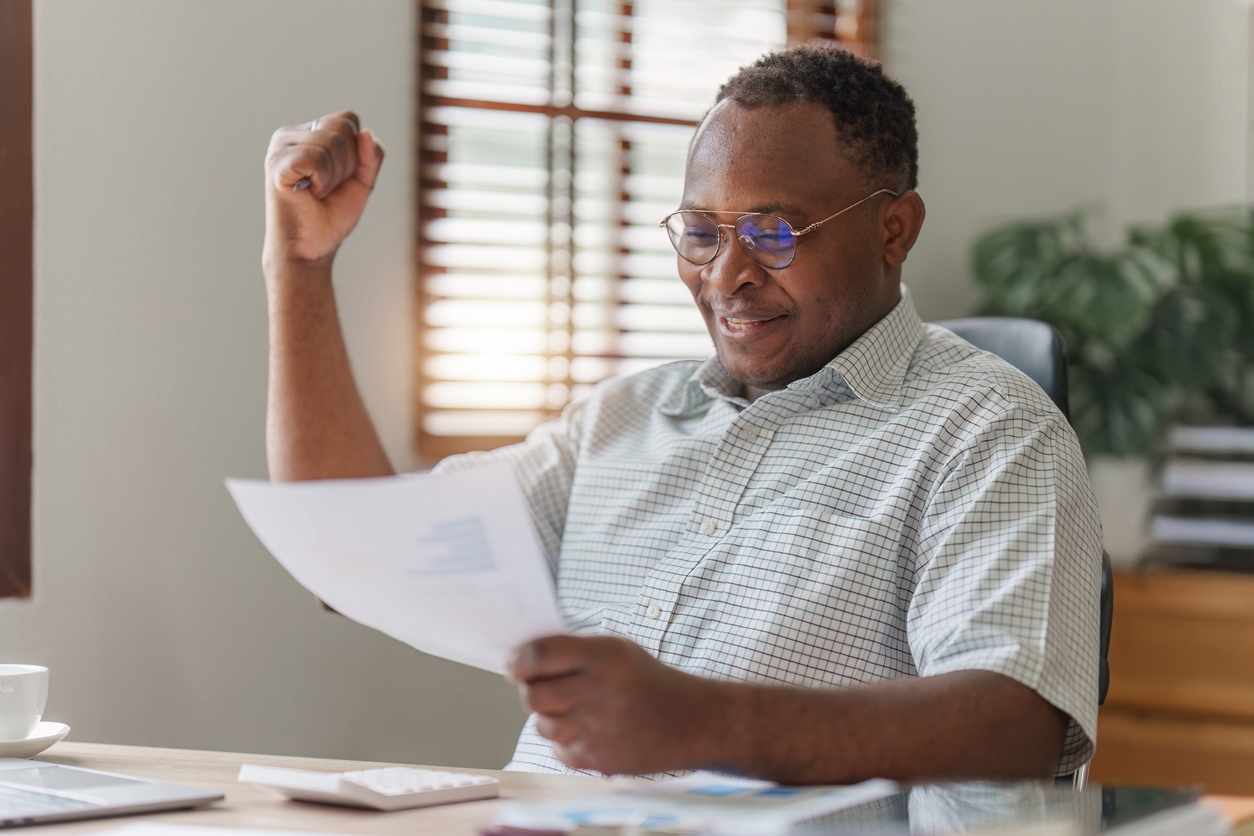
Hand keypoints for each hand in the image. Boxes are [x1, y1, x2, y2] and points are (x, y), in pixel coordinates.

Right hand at [263, 110, 384, 269]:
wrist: (311, 249)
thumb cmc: (330, 215)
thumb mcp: (361, 181)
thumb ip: (370, 156)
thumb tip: (366, 133)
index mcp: (308, 133)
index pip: (348, 119)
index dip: (356, 151)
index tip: (339, 177)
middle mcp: (290, 135)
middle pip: (343, 128)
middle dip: (348, 165)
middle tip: (327, 188)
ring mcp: (280, 148)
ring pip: (332, 142)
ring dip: (335, 176)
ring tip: (317, 192)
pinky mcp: (277, 165)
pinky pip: (316, 158)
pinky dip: (323, 180)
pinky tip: (309, 193)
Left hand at [507, 635, 722, 774]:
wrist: (690, 722)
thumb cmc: (647, 682)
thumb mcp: (617, 649)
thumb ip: (573, 651)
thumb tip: (524, 659)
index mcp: (604, 656)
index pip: (541, 656)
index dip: (519, 661)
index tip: (514, 664)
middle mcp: (599, 692)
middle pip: (533, 695)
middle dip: (531, 690)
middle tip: (540, 686)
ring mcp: (598, 729)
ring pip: (542, 724)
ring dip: (549, 716)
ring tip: (575, 708)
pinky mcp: (599, 759)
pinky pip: (558, 749)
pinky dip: (565, 740)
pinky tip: (588, 729)